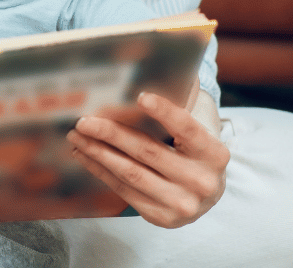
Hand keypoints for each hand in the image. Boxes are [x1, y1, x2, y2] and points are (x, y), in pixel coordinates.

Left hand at [67, 91, 229, 228]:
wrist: (206, 195)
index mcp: (215, 154)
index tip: (140, 96)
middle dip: (111, 133)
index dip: (164, 112)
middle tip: (84, 121)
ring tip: (78, 137)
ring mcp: (181, 204)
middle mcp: (201, 182)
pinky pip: (124, 190)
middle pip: (148, 151)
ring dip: (98, 153)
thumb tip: (147, 76)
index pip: (187, 128)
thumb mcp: (198, 133)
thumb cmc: (195, 153)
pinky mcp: (161, 217)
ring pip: (131, 173)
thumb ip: (180, 109)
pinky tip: (86, 155)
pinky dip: (101, 170)